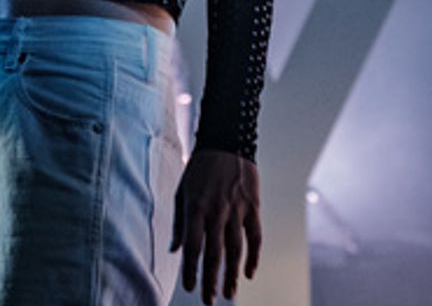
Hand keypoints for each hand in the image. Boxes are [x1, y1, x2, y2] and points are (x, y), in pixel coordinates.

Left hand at [170, 148, 262, 303]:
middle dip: (211, 280)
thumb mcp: (182, 191)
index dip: (190, 269)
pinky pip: (255, 237)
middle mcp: (216, 211)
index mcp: (195, 207)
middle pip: (214, 253)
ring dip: (233, 274)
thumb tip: (176, 250)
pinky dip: (253, 256)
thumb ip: (180, 222)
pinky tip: (250, 273)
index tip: (189, 287)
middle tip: (209, 301)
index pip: (192, 245)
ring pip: (235, 249)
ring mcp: (236, 209)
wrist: (226, 141)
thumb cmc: (200, 168)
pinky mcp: (253, 207)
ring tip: (230, 293)